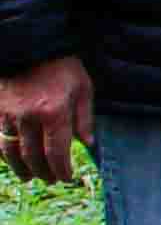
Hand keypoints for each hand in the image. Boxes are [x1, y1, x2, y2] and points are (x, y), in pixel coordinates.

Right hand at [0, 52, 87, 184]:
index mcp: (54, 113)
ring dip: (21, 168)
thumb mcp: (82, 88)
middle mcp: (28, 117)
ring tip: (30, 177)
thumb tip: (88, 144)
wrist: (28, 46)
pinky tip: (13, 160)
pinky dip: (5, 155)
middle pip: (33, 156)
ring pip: (11, 152)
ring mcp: (7, 114)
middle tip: (51, 179)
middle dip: (44, 172)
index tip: (67, 177)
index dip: (62, 170)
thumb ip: (85, 118)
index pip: (57, 152)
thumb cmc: (61, 66)